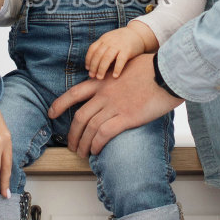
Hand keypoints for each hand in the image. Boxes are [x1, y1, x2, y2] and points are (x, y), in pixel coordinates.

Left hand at [49, 54, 183, 156]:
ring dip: (82, 144)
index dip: (60, 104)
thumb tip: (117, 78)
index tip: (52, 113)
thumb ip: (117, 73)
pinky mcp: (127, 117)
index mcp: (103, 81)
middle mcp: (105, 94)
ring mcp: (114, 106)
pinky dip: (96, 144)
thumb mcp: (128, 65)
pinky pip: (104, 134)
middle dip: (72, 134)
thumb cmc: (153, 67)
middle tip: (70, 145)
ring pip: (90, 128)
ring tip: (81, 154)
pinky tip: (96, 151)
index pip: (75, 93)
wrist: (168, 72)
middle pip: (80, 117)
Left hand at [85, 26, 148, 78]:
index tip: (87, 68)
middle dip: (93, 66)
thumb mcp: (110, 39)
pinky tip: (114, 76)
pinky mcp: (127, 50)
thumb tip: (94, 64)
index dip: (88, 59)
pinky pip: (120, 60)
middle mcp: (109, 41)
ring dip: (102, 69)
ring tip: (100, 78)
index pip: (92, 49)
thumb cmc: (122, 40)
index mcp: (104, 39)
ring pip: (107, 58)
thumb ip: (103, 48)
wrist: (138, 33)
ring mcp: (118, 45)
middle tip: (92, 76)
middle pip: (98, 55)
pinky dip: (117, 68)